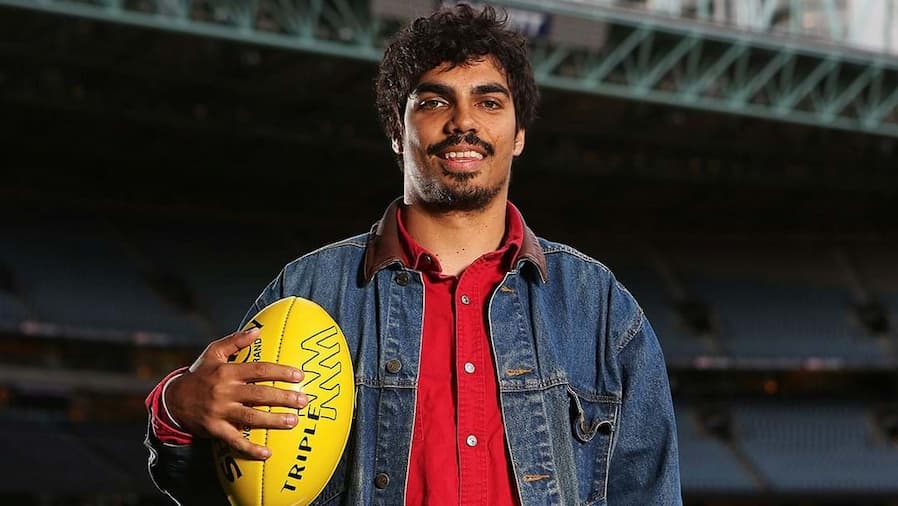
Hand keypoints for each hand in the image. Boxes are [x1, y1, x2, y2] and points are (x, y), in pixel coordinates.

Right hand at [165, 327, 306, 459]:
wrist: (173, 399)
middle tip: (303, 400)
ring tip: (293, 421)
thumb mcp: (213, 353)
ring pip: (251, 417)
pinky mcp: (215, 429)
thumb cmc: (199, 374)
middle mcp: (224, 392)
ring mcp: (220, 412)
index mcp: (227, 372)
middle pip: (259, 395)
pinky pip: (235, 440)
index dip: (280, 372)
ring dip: (274, 421)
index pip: (259, 370)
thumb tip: (258, 330)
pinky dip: (250, 448)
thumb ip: (235, 341)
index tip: (298, 376)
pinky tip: (267, 453)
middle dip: (283, 398)